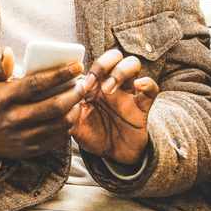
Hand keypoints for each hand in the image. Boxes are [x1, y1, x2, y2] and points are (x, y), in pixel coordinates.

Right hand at [0, 47, 84, 160]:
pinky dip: (69, 126)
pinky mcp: (32, 149)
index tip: (77, 66)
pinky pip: (58, 138)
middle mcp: (14, 118)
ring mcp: (24, 136)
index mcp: (5, 98)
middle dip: (74, 93)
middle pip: (53, 106)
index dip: (60, 74)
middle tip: (83, 84)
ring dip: (75, 110)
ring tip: (80, 99)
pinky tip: (72, 115)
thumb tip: (8, 51)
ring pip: (59, 123)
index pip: (36, 84)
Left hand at [70, 49, 159, 164]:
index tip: (82, 86)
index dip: (86, 68)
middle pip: (114, 55)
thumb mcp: (74, 125)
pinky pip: (152, 88)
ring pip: (133, 64)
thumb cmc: (91, 134)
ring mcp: (128, 93)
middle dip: (104, 63)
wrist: (112, 154)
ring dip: (121, 71)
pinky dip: (147, 83)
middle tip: (96, 84)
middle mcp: (111, 83)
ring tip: (109, 89)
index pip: (91, 62)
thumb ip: (66, 113)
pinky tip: (138, 87)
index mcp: (93, 84)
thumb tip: (59, 102)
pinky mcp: (143, 106)